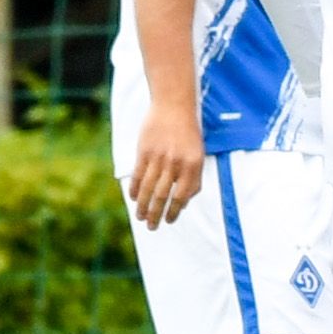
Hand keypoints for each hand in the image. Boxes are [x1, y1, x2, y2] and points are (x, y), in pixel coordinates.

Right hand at [125, 99, 203, 229]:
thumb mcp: (198, 154)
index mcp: (193, 165)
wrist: (174, 106)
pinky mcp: (144, 151)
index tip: (169, 220)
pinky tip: (134, 198)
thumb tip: (185, 201)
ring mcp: (158, 157)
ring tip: (141, 217)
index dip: (175, 211)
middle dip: (156, 214)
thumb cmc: (188, 133)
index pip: (183, 196)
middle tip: (152, 226)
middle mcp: (176, 163)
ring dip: (143, 206)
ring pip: (148, 188)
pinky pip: (138, 175)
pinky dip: (135, 189)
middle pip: (163, 195)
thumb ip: (193, 177)